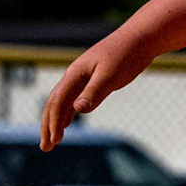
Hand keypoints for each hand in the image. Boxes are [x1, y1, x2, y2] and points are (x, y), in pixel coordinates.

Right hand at [40, 34, 148, 149]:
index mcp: (75, 74)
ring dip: (56, 121)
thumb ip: (95, 92)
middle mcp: (75, 75)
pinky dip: (68, 112)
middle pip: (54, 102)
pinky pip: (74, 98)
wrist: (140, 38)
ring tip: (53, 140)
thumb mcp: (111, 75)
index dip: (53, 122)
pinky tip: (68, 123)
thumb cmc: (126, 55)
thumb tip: (77, 110)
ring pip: (63, 101)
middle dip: (47, 125)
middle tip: (45, 147)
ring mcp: (83, 77)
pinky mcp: (93, 79)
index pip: (58, 101)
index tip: (54, 141)